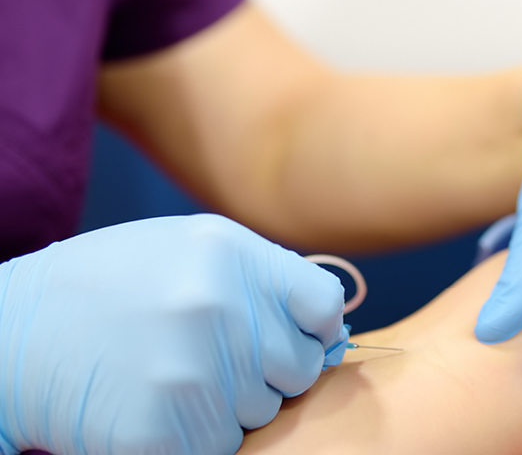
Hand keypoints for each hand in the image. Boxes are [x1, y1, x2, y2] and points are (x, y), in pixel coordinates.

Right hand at [0, 214, 347, 454]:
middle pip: (298, 368)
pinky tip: (155, 407)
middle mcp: (216, 308)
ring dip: (230, 406)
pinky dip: (195, 439)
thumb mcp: (190, 248)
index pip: (324, 306)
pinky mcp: (160, 433)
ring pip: (261, 414)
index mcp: (229, 254)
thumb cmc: (113, 285)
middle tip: (212, 357)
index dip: (313, 328)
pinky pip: (218, 448)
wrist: (15, 333)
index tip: (292, 335)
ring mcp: (188, 373)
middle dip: (268, 371)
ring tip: (174, 375)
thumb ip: (262, 278)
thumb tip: (329, 325)